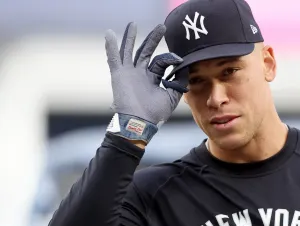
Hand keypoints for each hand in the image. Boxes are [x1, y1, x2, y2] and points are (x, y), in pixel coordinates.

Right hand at [104, 22, 187, 143]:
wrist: (139, 122)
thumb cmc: (155, 113)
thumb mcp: (171, 96)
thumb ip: (178, 82)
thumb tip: (184, 68)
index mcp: (152, 78)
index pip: (162, 62)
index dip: (171, 58)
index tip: (179, 60)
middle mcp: (140, 74)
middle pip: (146, 51)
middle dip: (153, 39)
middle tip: (162, 27)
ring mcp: (129, 73)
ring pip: (129, 51)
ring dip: (131, 37)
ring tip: (133, 24)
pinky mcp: (119, 75)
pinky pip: (114, 58)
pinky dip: (111, 46)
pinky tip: (109, 34)